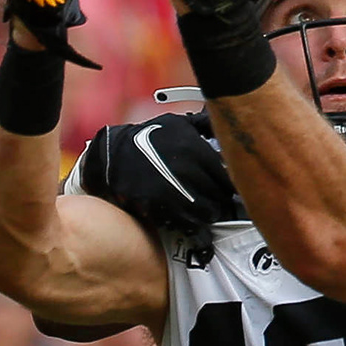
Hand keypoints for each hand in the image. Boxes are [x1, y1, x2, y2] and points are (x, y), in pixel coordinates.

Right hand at [76, 116, 236, 259]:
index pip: (227, 177)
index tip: (231, 189)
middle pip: (219, 197)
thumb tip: (224, 125)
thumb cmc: (148, 138)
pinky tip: (189, 214)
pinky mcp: (159, 208)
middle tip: (220, 202)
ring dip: (209, 214)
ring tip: (207, 210)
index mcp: (194, 150)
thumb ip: (203, 125)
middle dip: (222, 201)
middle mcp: (186, 171)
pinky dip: (191, 221)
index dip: (232, 186)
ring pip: (207, 213)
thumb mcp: (176, 123)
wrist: (113, 155)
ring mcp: (172, 191)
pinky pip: (186, 222)